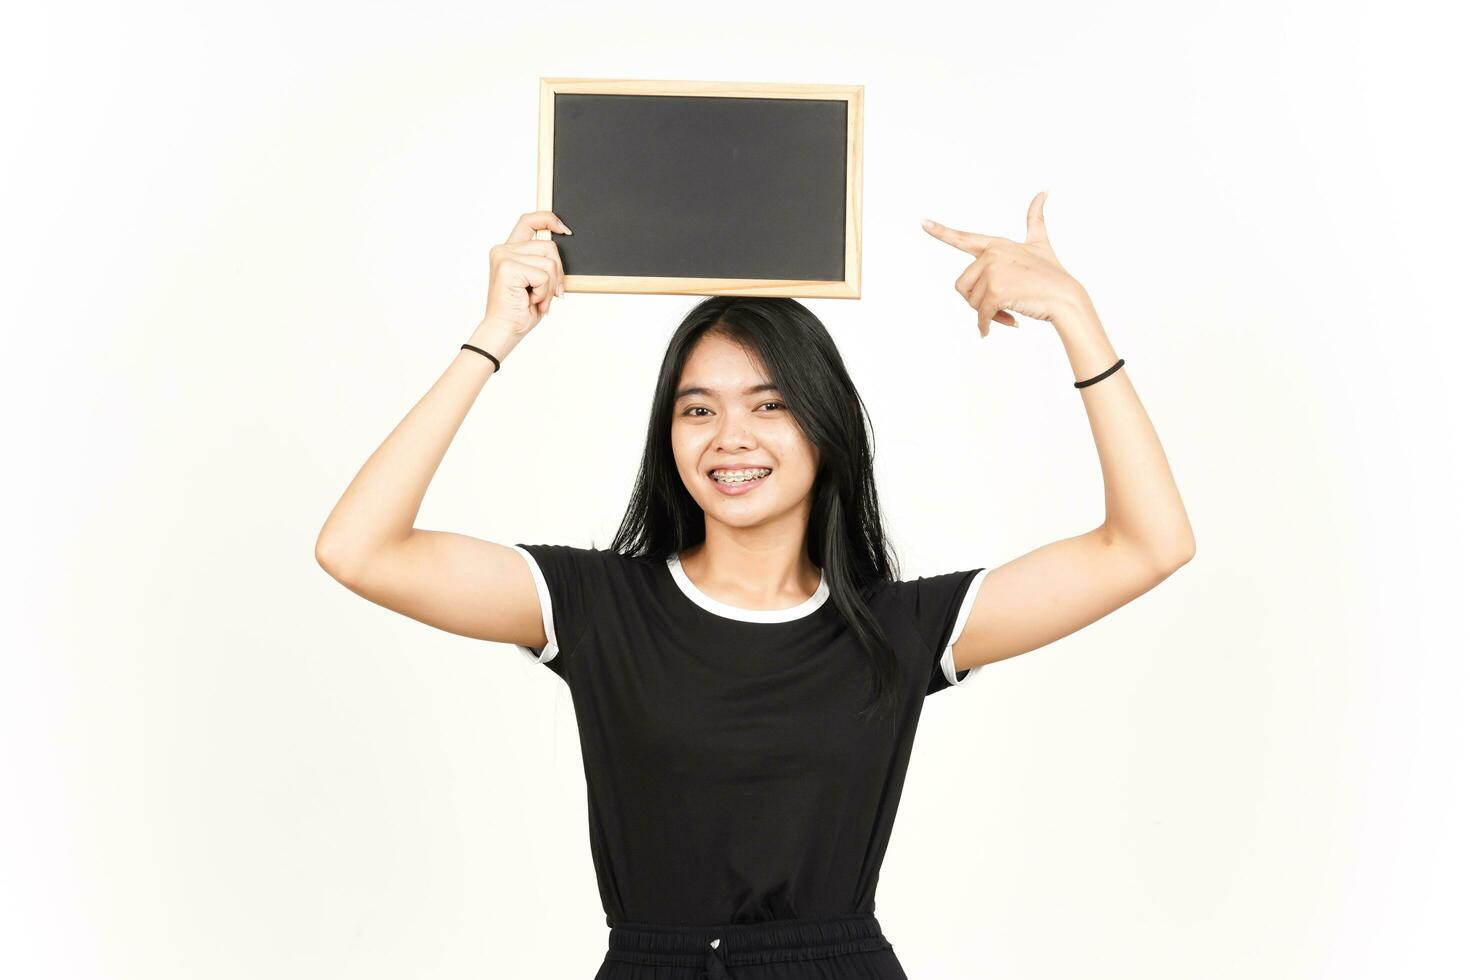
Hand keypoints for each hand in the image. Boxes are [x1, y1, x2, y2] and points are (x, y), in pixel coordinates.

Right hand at [480, 210, 570, 335]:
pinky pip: (544, 275)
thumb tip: (562, 242)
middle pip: (549, 246)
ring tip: (536, 299)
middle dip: (557, 272)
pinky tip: (530, 301)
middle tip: (548, 294)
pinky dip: (544, 292)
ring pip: (549, 261)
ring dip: (550, 286)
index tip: (565, 230)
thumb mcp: (536, 281)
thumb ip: (543, 261)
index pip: (528, 221)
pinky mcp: (508, 267)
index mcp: (508, 250)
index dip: (548, 219)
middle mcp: (503, 250)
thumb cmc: (520, 310)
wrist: (505, 331)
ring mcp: (503, 257)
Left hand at [922, 191, 1086, 337]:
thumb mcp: (1040, 243)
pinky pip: (981, 315)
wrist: (1066, 297)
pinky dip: (989, 325)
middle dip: (979, 300)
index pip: (964, 238)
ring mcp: (993, 272)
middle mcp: (991, 255)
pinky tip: (1008, 325)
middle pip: (964, 285)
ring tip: (1010, 311)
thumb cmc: (1053, 273)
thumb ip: (1036, 219)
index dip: (941, 231)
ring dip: (988, 313)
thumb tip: (1045, 190)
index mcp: (996, 244)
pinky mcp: (996, 292)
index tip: (923, 222)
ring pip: (971, 301)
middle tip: (1002, 306)